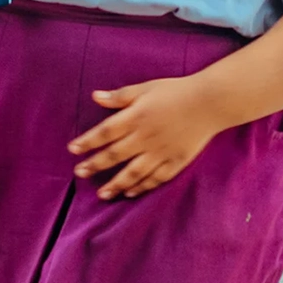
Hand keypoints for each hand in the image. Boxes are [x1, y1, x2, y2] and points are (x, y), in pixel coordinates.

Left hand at [68, 75, 221, 199]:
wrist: (209, 102)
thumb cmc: (174, 91)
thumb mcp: (144, 88)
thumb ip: (120, 96)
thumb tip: (95, 96)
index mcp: (135, 117)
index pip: (105, 132)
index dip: (87, 142)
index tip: (72, 150)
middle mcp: (145, 137)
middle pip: (115, 155)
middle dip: (95, 165)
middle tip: (79, 174)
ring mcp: (161, 152)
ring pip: (133, 173)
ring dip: (115, 184)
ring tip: (101, 195)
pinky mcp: (176, 162)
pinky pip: (156, 179)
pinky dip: (142, 187)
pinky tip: (130, 193)